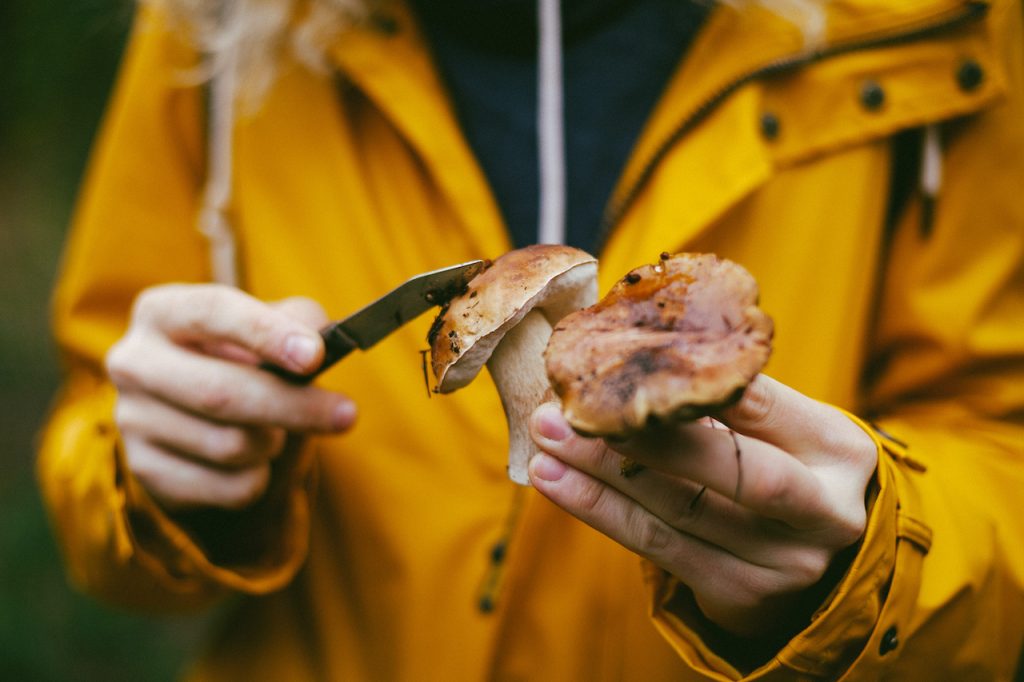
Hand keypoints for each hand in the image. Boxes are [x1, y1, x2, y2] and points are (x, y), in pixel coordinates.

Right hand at [106, 284, 356, 510]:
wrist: (206, 424)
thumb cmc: (248, 362)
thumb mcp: (272, 328)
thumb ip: (299, 322)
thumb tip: (319, 341)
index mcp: (162, 310)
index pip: (212, 312)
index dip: (266, 333)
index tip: (315, 357)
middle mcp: (134, 361)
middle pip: (220, 392)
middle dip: (293, 407)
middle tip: (347, 415)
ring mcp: (131, 419)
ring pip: (229, 445)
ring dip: (274, 443)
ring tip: (275, 431)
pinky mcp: (145, 470)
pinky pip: (227, 487)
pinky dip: (260, 479)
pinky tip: (254, 463)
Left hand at [528, 375, 875, 637]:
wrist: (823, 562)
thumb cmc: (789, 467)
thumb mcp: (787, 428)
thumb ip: (731, 398)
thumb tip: (635, 349)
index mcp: (840, 448)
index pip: (764, 405)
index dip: (694, 384)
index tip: (626, 359)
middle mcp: (825, 513)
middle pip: (733, 472)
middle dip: (648, 440)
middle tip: (576, 408)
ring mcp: (784, 564)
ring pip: (679, 511)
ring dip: (600, 473)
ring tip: (545, 436)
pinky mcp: (740, 594)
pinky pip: (657, 547)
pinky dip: (598, 510)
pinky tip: (554, 479)